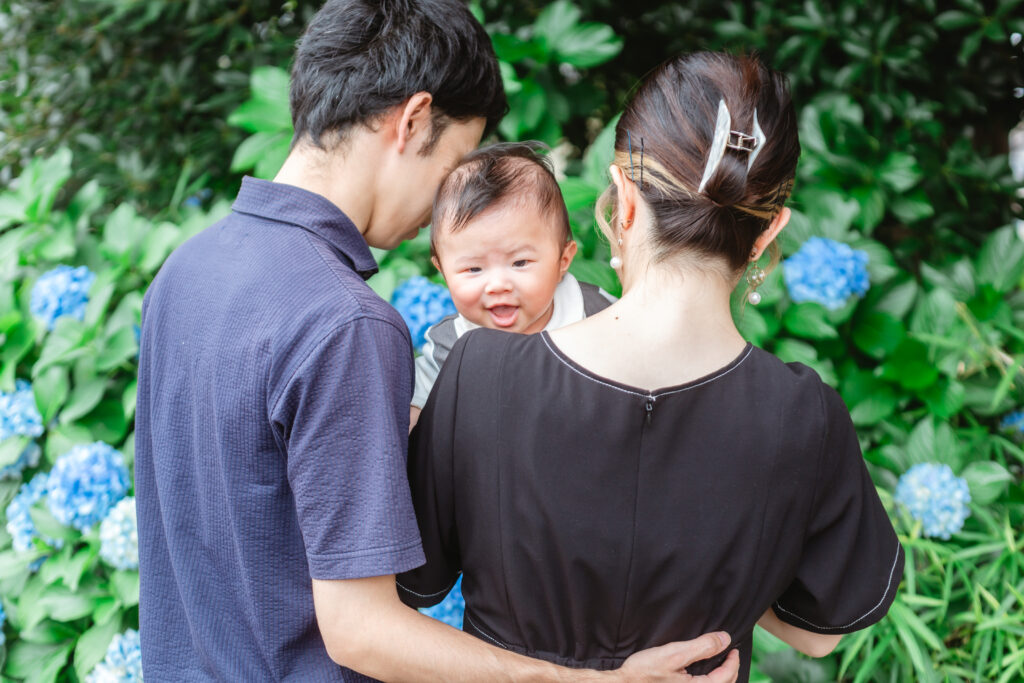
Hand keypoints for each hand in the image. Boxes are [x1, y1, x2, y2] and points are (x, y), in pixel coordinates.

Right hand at [613, 632, 738, 681]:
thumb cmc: (644, 672)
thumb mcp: (674, 654)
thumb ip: (702, 647)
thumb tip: (724, 639)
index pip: (726, 676)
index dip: (732, 661)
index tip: (733, 649)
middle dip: (730, 671)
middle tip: (730, 655)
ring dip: (721, 678)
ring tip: (721, 665)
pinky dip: (710, 682)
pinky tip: (703, 675)